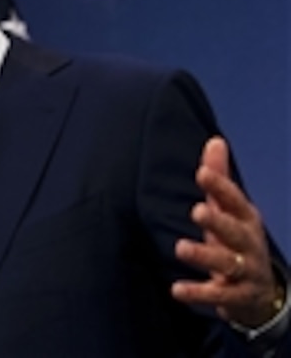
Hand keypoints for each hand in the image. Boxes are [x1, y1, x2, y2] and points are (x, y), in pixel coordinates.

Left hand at [171, 136, 280, 327]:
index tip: (201, 173)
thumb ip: (219, 178)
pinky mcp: (237, 297)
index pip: (235, 201)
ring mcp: (246, 271)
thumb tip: (214, 140)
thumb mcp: (229, 210)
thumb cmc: (236, 240)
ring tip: (180, 248)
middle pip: (234, 231)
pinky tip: (176, 290)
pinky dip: (198, 293)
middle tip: (196, 210)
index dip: (220, 187)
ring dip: (204, 255)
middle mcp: (249, 244)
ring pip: (227, 263)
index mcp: (245, 220)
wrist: (260, 292)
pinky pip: (218, 296)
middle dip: (218, 221)